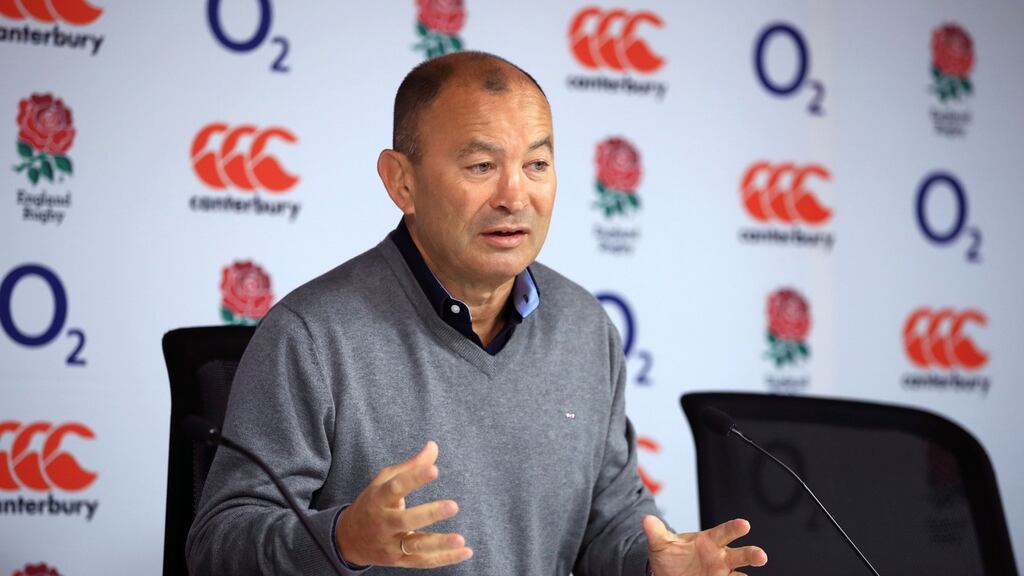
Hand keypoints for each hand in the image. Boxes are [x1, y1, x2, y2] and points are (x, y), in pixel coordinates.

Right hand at [335, 441, 472, 567]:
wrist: (348, 540)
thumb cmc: (372, 503)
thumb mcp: (384, 481)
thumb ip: (411, 466)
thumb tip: (433, 446)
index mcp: (378, 499)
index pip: (396, 487)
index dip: (414, 478)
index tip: (434, 470)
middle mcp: (383, 523)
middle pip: (405, 520)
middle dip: (429, 514)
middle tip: (454, 506)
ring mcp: (391, 545)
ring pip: (415, 546)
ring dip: (439, 544)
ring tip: (461, 539)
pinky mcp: (399, 561)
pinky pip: (424, 562)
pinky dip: (445, 558)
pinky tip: (465, 551)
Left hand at [644, 515, 766, 575]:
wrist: (667, 573)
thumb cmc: (671, 555)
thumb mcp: (661, 543)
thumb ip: (656, 532)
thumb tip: (646, 520)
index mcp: (709, 541)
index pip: (724, 532)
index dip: (734, 528)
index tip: (744, 524)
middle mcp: (720, 558)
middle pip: (740, 555)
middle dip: (751, 555)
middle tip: (761, 556)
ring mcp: (722, 575)